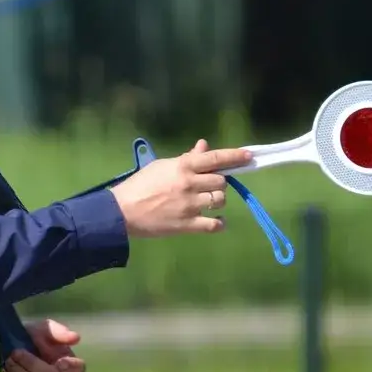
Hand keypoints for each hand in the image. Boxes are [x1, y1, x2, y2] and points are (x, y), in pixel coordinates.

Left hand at [2, 319, 85, 371]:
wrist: (12, 346)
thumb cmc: (33, 337)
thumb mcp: (44, 329)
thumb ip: (58, 332)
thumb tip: (75, 338)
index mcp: (69, 363)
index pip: (78, 369)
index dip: (72, 368)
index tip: (63, 362)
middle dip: (31, 365)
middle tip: (16, 352)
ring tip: (9, 360)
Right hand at [109, 139, 252, 237]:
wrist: (122, 211)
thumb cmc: (140, 185)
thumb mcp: (162, 165)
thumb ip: (186, 158)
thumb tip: (204, 146)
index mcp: (183, 166)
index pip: (216, 158)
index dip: (235, 156)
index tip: (249, 156)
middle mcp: (190, 184)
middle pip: (221, 181)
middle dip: (219, 183)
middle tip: (208, 186)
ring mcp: (190, 205)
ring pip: (219, 200)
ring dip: (217, 200)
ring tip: (207, 202)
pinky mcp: (187, 225)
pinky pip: (214, 225)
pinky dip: (219, 224)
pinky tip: (216, 221)